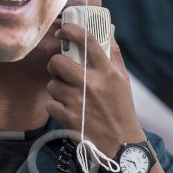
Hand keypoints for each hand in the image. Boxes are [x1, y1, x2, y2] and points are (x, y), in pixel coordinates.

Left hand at [45, 26, 143, 154]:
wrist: (120, 143)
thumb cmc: (120, 108)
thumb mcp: (122, 80)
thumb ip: (113, 54)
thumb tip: (108, 28)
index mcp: (107, 71)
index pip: (86, 40)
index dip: (71, 30)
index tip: (63, 31)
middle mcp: (91, 83)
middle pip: (57, 62)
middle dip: (55, 65)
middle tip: (61, 70)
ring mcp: (77, 101)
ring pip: (51, 84)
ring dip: (57, 89)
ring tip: (71, 96)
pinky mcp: (67, 117)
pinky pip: (50, 103)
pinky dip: (56, 106)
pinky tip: (69, 110)